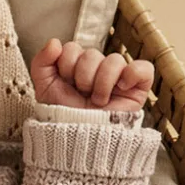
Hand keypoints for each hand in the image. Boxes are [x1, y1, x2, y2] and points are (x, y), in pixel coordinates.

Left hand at [30, 39, 153, 110]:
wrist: (78, 143)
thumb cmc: (62, 118)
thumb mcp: (44, 90)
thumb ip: (41, 63)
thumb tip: (54, 42)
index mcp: (77, 67)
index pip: (72, 48)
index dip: (66, 66)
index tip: (66, 85)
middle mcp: (98, 70)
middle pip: (92, 54)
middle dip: (83, 77)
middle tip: (82, 96)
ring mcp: (119, 78)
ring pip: (114, 60)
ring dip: (102, 83)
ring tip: (98, 101)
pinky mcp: (137, 88)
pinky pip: (143, 68)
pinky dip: (132, 74)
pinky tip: (121, 88)